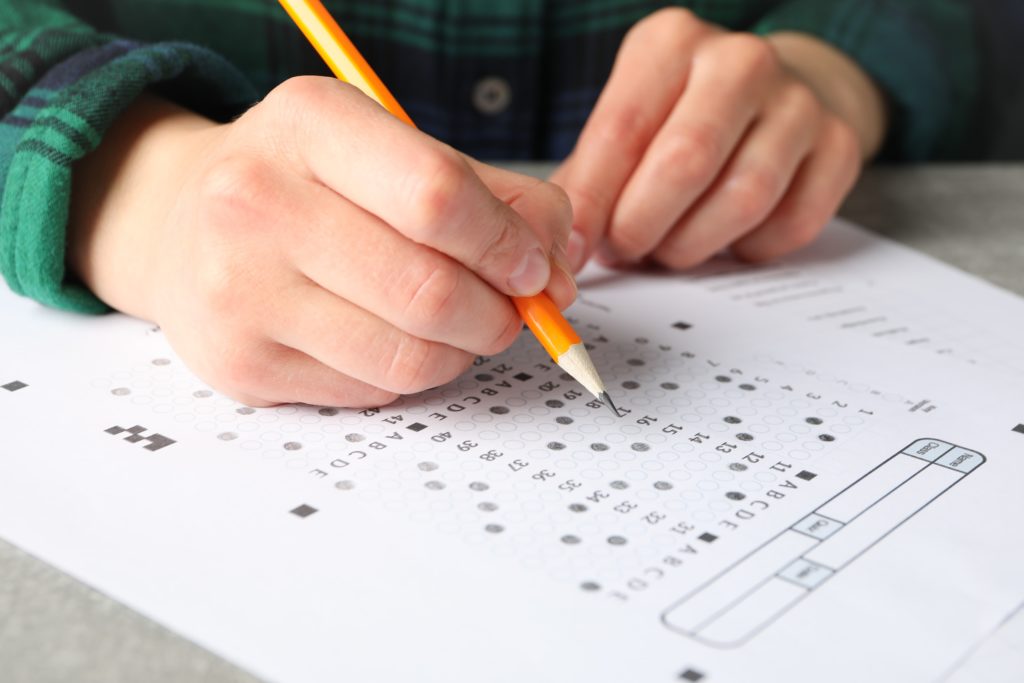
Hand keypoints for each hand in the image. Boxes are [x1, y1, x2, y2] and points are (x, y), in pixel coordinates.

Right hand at [69, 78, 574, 406]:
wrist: (181, 224)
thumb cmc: (308, 183)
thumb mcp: (393, 151)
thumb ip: (494, 197)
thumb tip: (560, 270)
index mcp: (309, 123)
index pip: (438, 196)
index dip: (509, 245)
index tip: (537, 268)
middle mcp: (256, 201)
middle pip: (429, 290)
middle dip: (499, 314)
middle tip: (512, 311)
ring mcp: (240, 289)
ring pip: (408, 356)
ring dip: (461, 351)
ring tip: (459, 326)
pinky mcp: (241, 363)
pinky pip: (373, 391)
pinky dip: (410, 373)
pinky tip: (394, 338)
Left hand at [552, 8, 884, 270]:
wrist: (772, 97)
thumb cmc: (678, 118)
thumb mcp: (625, 124)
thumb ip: (590, 177)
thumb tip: (566, 246)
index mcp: (672, 44)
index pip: (621, 130)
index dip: (593, 202)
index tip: (574, 249)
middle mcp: (740, 61)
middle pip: (686, 163)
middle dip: (644, 226)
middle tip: (626, 249)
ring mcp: (799, 102)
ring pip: (743, 200)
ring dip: (693, 244)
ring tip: (668, 247)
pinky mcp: (840, 147)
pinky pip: (790, 226)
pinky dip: (748, 249)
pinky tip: (726, 237)